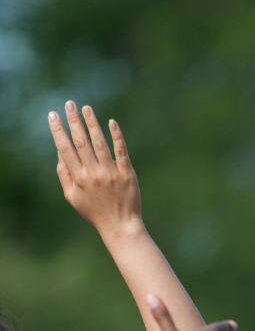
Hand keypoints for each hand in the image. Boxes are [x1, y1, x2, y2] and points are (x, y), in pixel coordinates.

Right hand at [50, 102, 141, 233]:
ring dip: (92, 124)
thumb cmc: (95, 212)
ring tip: (87, 109)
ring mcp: (112, 173)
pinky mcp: (127, 174)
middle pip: (81, 142)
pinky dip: (117, 137)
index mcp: (79, 178)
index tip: (52, 115)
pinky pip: (121, 152)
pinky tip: (112, 123)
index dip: (58, 131)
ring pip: (100, 144)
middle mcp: (94, 174)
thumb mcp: (73, 197)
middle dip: (73, 121)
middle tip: (69, 104)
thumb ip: (64, 175)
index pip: (65, 149)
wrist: (121, 227)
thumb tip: (59, 153)